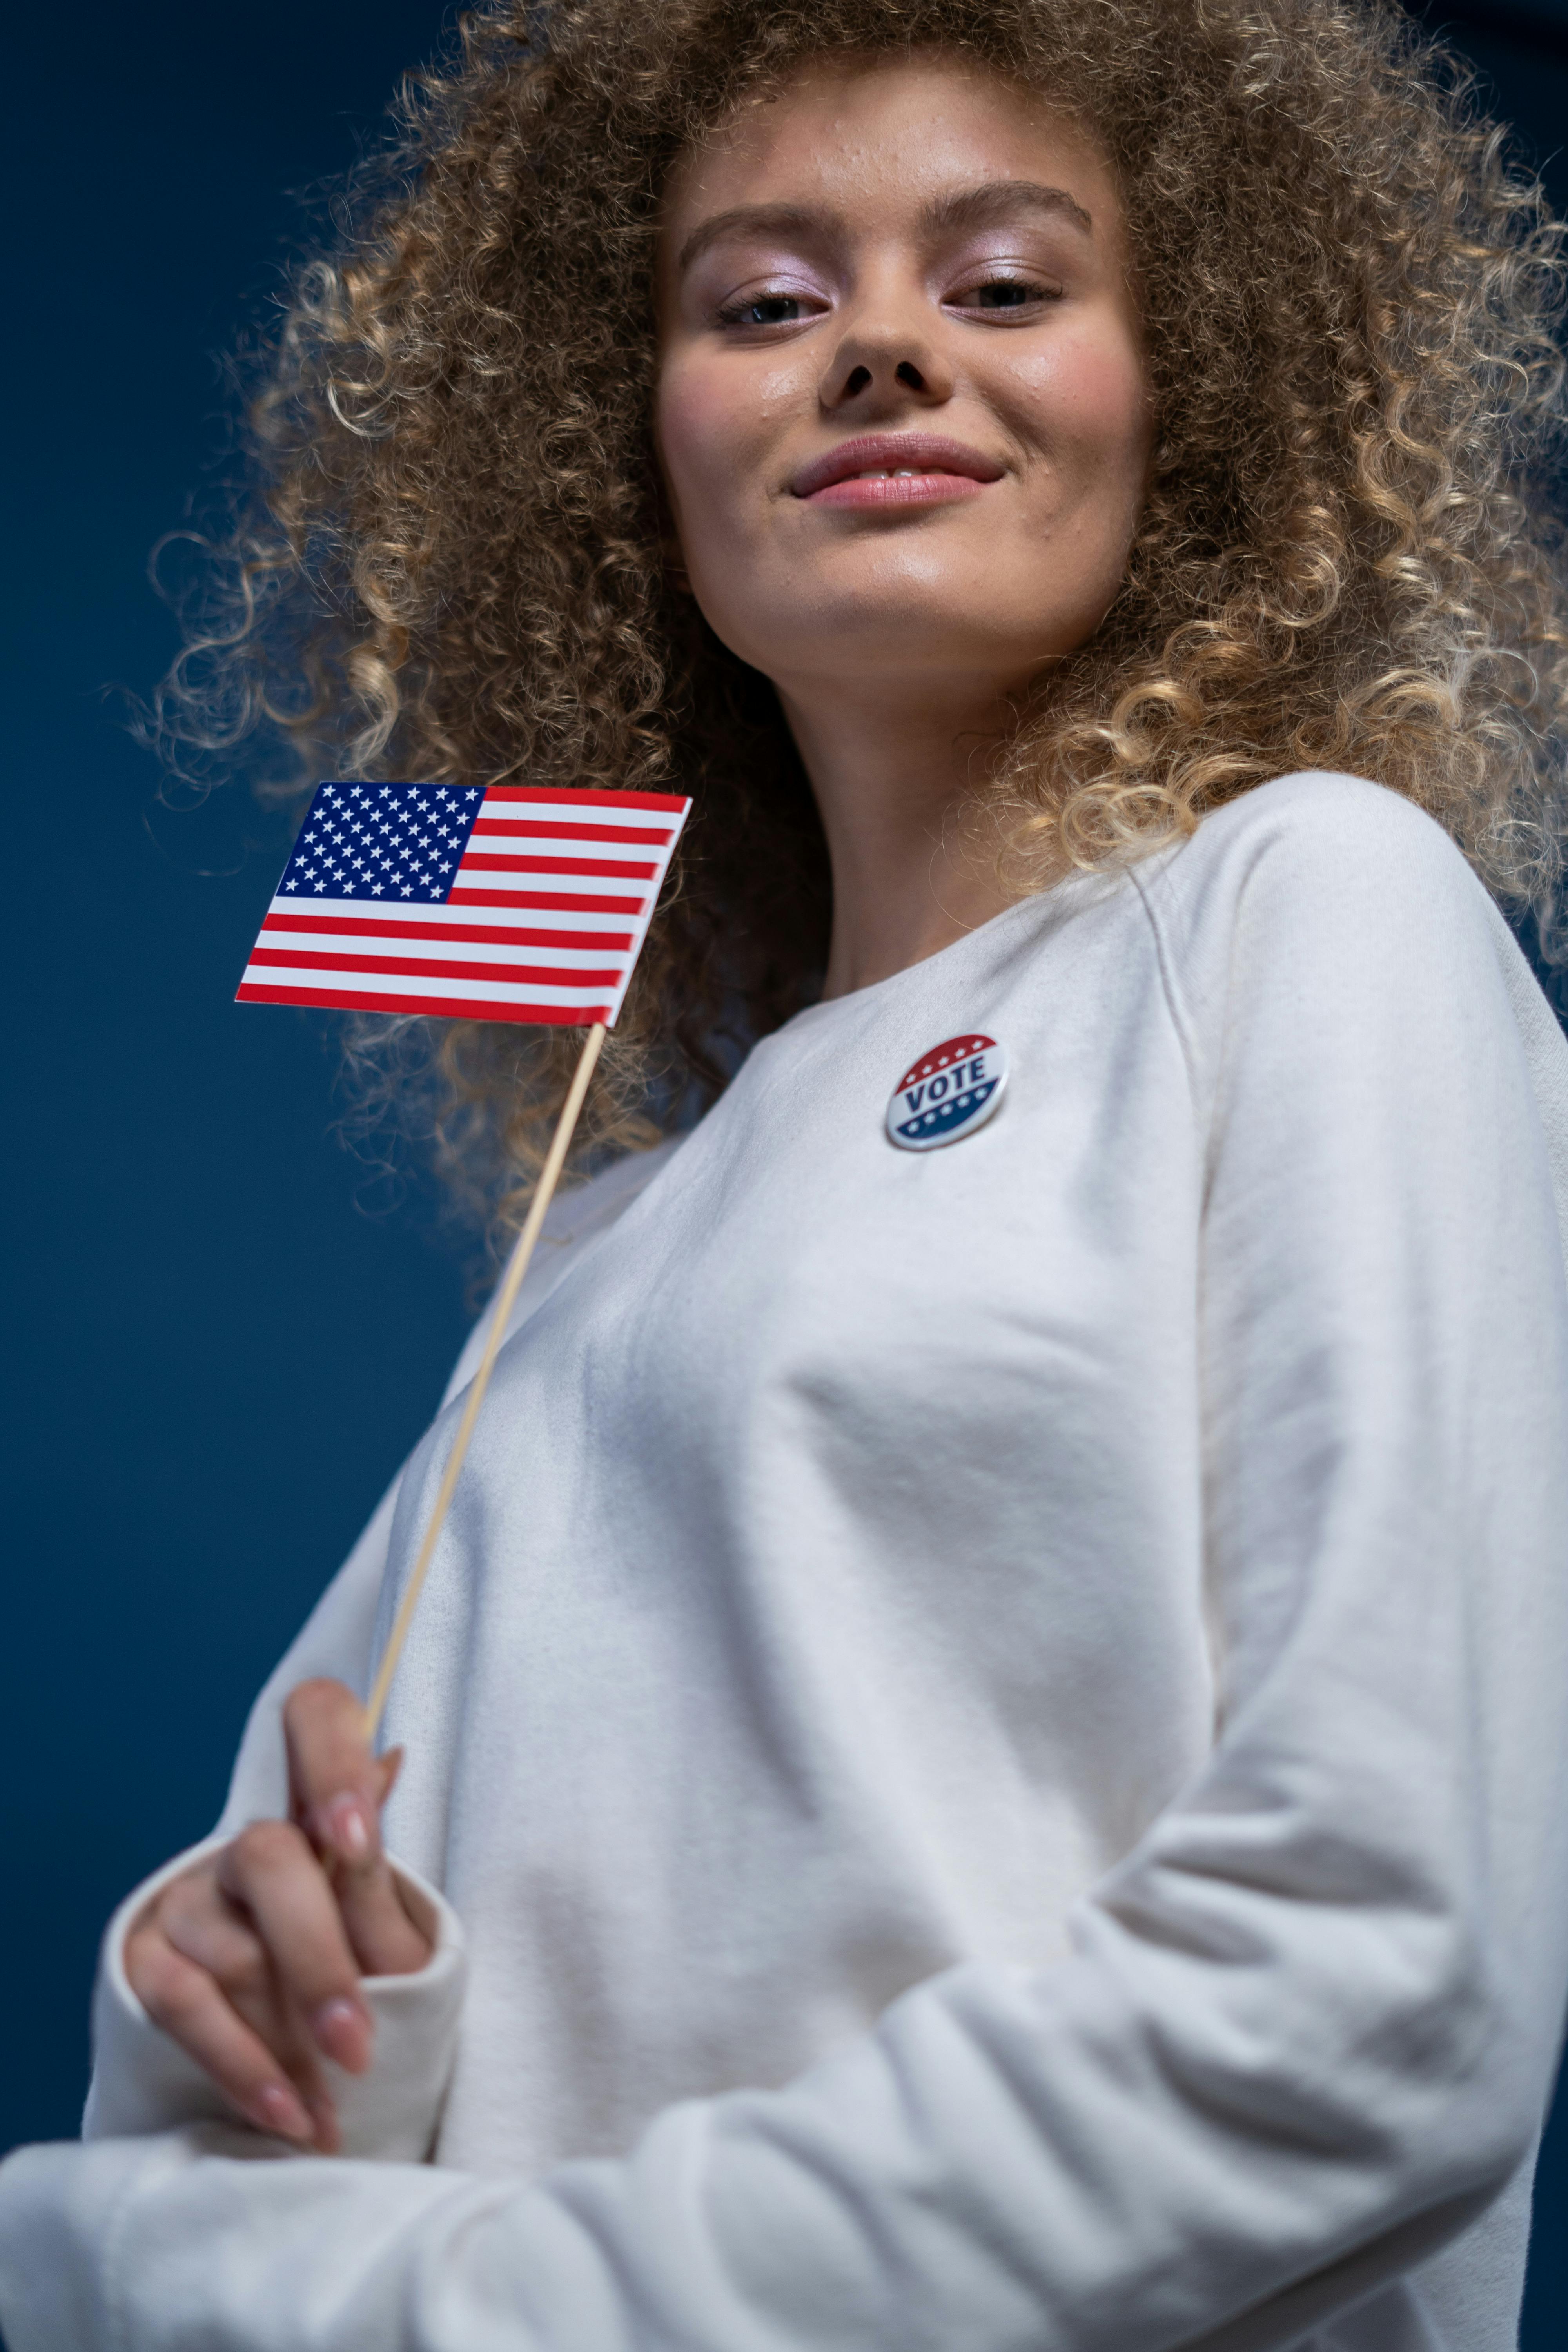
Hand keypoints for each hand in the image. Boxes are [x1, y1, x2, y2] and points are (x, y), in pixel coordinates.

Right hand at [124, 1678, 432, 2150]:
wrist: (295, 2058)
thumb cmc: (357, 1980)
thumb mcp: (387, 1939)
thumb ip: (376, 1874)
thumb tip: (396, 1758)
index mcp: (318, 1811)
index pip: (316, 1717)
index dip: (331, 1761)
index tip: (356, 1839)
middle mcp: (247, 1842)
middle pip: (268, 1858)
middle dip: (317, 1960)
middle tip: (357, 2045)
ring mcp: (189, 1899)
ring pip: (233, 1952)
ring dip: (289, 2042)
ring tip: (337, 2109)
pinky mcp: (146, 1960)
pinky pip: (184, 2007)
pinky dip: (242, 2067)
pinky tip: (286, 2115)